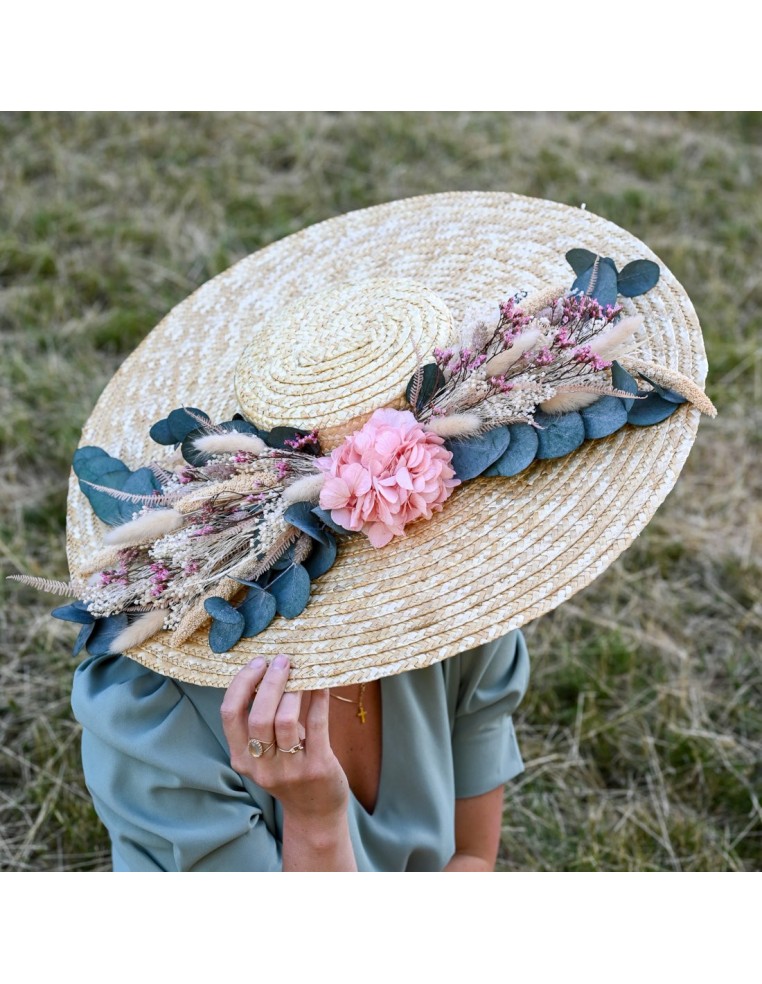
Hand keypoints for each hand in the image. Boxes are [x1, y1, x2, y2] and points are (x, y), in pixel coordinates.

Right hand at [221, 654, 349, 823]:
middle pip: (257, 715)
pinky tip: (321, 683)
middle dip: (269, 681)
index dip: (241, 683)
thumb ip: (261, 720)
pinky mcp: (317, 767)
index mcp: (242, 757)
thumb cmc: (288, 770)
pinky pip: (316, 724)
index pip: (229, 714)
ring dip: (293, 689)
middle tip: (282, 661)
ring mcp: (289, 769)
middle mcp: (261, 766)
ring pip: (284, 720)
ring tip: (301, 672)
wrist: (315, 813)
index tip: (257, 662)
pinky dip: (318, 699)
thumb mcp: (265, 752)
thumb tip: (269, 669)